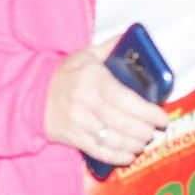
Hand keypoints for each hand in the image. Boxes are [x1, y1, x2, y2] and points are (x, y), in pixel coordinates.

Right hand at [44, 45, 169, 168]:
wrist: (32, 93)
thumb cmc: (65, 74)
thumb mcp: (86, 54)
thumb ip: (111, 47)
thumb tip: (133, 37)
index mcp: (93, 79)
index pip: (127, 99)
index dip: (148, 112)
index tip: (162, 118)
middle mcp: (85, 102)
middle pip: (124, 123)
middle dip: (145, 130)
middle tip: (154, 130)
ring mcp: (78, 122)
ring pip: (114, 140)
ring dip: (134, 144)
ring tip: (143, 141)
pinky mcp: (72, 137)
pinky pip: (100, 152)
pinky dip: (118, 157)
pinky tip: (129, 155)